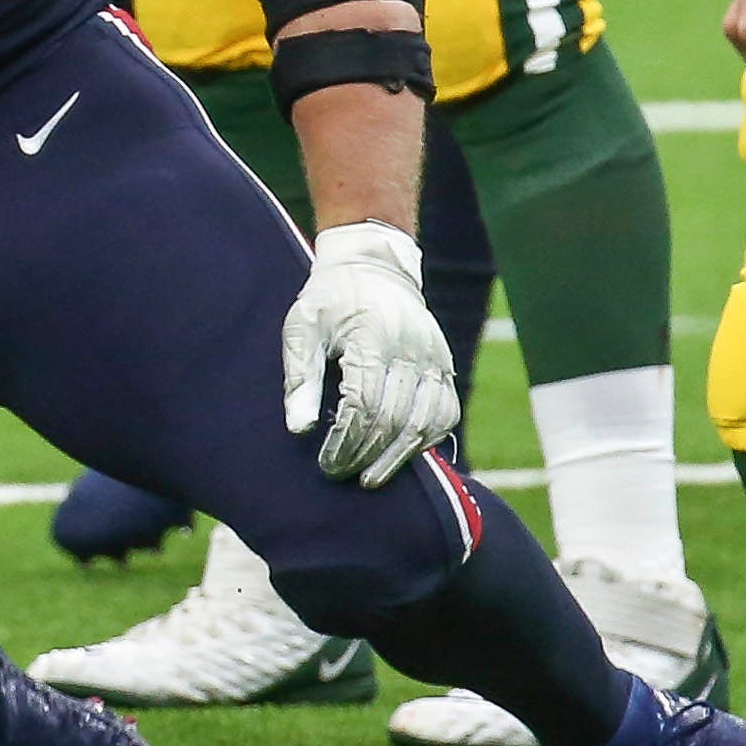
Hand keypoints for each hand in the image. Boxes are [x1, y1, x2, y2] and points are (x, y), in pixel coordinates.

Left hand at [282, 219, 460, 486]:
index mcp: (373, 336)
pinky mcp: (445, 366)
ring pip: (427, 422)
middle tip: (340, 473)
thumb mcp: (302, 326)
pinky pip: (446, 413)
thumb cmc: (330, 301)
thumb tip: (300, 429)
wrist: (375, 267)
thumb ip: (300, 375)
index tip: (326, 463)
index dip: (345, 440)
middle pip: (395, 418)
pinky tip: (400, 457)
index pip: (364, 402)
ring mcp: (434, 358)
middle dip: (366, 453)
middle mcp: (412, 348)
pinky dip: (426, 441)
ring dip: (398, 457)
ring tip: (370, 479)